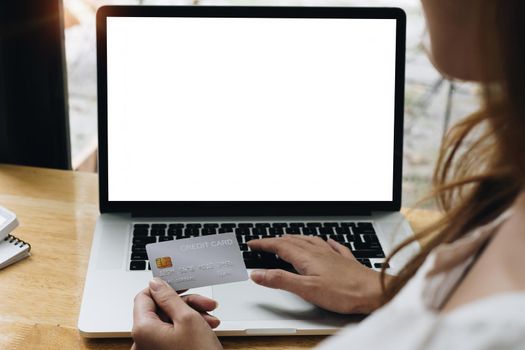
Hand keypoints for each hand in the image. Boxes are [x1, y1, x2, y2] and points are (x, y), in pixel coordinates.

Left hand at [132, 278, 222, 349]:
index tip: (180, 285)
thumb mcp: (188, 318)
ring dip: (192, 314)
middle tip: (205, 303)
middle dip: (185, 303)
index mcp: (143, 330)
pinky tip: (207, 326)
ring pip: (169, 320)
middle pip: (160, 309)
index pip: (144, 296)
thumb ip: (169, 297)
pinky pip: (172, 333)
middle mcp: (143, 341)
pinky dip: (189, 327)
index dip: (163, 288)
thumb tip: (156, 283)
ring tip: (211, 318)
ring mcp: (153, 349)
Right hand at [248, 235, 390, 313]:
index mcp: (307, 258)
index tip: (252, 243)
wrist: (374, 291)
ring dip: (297, 238)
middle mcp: (319, 253)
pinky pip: (334, 247)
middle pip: (294, 241)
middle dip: (277, 240)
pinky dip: (326, 242)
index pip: (280, 246)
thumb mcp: (306, 289)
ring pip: (311, 241)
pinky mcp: (346, 262)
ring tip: (290, 238)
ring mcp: (333, 256)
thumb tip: (258, 274)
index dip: (264, 243)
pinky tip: (329, 241)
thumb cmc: (344, 292)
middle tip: (266, 241)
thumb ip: (280, 280)